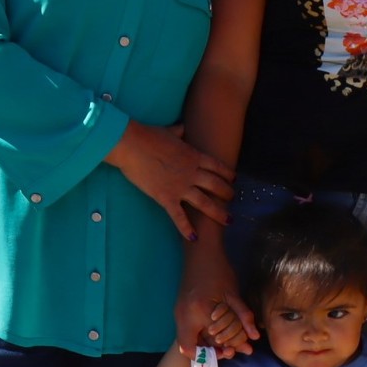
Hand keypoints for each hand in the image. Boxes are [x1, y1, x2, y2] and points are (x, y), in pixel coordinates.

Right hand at [109, 121, 234, 238]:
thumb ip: (178, 132)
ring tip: (228, 220)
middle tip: (232, 199)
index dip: (227, 174)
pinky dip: (187, 228)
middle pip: (215, 185)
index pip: (217, 166)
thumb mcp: (169, 132)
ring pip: (205, 202)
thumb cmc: (148, 136)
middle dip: (227, 193)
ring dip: (218, 212)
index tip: (234, 180)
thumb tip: (182, 128)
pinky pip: (179, 216)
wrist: (132, 145)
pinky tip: (194, 238)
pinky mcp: (166, 197)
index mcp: (194, 156)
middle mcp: (192, 172)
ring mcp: (180, 186)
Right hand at [173, 245, 257, 356]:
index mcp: (200, 312)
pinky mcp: (178, 310)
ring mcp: (179, 313)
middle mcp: (185, 316)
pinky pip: (185, 331)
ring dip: (202, 346)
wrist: (200, 253)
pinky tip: (213, 334)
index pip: (208, 342)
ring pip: (186, 341)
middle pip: (191, 347)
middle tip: (229, 352)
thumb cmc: (219, 270)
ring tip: (222, 345)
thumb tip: (255, 337)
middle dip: (209, 353)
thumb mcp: (234, 294)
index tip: (233, 352)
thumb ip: (243, 317)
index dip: (219, 352)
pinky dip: (198, 337)